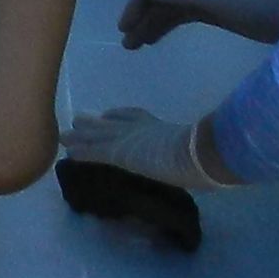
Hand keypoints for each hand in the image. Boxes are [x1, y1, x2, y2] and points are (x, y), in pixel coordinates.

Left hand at [62, 106, 218, 190]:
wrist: (196, 151)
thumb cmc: (203, 152)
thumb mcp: (200, 150)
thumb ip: (199, 151)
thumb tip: (214, 162)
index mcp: (159, 127)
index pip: (134, 117)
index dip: (119, 116)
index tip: (109, 115)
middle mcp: (139, 129)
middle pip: (111, 123)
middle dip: (95, 123)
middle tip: (79, 120)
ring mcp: (128, 139)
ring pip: (97, 136)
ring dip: (80, 136)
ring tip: (64, 134)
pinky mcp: (119, 152)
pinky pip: (94, 152)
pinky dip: (81, 152)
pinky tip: (68, 153)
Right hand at [118, 0, 278, 48]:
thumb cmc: (245, 1)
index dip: (136, 6)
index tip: (123, 29)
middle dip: (141, 19)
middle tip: (127, 44)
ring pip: (168, 11)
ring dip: (151, 26)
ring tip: (137, 47)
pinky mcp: (211, 11)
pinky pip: (180, 18)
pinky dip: (166, 27)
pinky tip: (157, 40)